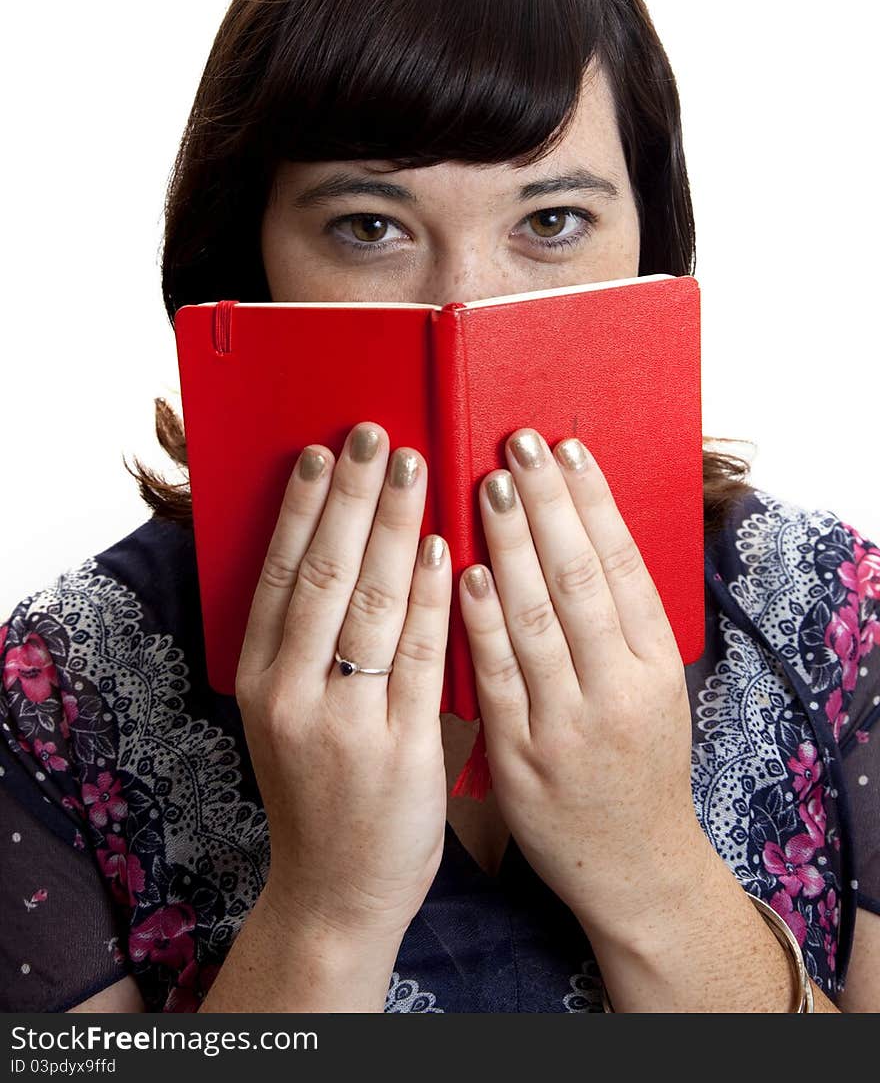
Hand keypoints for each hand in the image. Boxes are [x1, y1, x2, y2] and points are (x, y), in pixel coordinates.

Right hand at [235, 421, 450, 948]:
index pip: (280, 575)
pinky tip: (440, 548)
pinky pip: (418, 660)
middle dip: (350, 498)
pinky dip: (430, 600)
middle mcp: (292, 697)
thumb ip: (309, 643)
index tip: (323, 452)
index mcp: (261, 682)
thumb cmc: (323, 790)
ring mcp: (344, 726)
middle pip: (323, 576)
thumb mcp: (290, 714)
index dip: (303, 508)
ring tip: (412, 467)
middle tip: (374, 434)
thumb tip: (341, 545)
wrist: (337, 892)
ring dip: (392, 528)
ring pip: (370, 607)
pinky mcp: (399, 752)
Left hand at [458, 428, 709, 938]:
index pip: (623, 565)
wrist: (632, 865)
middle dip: (547, 504)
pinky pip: (496, 677)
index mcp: (657, 666)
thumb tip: (582, 526)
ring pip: (537, 619)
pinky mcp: (522, 758)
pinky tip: (463, 571)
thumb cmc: (637, 761)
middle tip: (518, 443)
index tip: (565, 447)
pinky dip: (481, 622)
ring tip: (486, 484)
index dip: (593, 501)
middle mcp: (619, 691)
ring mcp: (569, 725)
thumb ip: (621, 619)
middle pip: (580, 580)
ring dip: (509, 546)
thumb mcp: (654, 687)